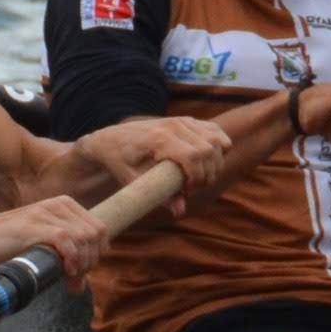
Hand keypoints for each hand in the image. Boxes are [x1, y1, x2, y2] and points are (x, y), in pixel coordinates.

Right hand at [0, 194, 113, 277]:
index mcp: (66, 205)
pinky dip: (71, 258)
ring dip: (82, 263)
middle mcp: (59, 205)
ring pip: (83, 237)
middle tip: (75, 277)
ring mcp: (46, 213)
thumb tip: (79, 286)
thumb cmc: (13, 243)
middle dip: (91, 261)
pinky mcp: (34, 224)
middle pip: (95, 235)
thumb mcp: (45, 245)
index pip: (100, 229)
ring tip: (69, 277)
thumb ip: (65, 259)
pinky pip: (65, 239)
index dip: (97, 254)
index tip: (83, 271)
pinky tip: (65, 270)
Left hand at [79, 114, 241, 209]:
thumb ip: (159, 196)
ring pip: (217, 140)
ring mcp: (182, 120)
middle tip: (191, 187)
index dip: (198, 177)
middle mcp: (173, 125)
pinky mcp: (188, 121)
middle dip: (208, 174)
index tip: (187, 190)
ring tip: (198, 176)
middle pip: (210, 150)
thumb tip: (180, 211)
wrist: (111, 140)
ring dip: (215, 163)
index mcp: (159, 139)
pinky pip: (216, 133)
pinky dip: (219, 148)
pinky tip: (205, 162)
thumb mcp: (134, 182)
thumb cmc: (121, 163)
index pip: (194, 155)